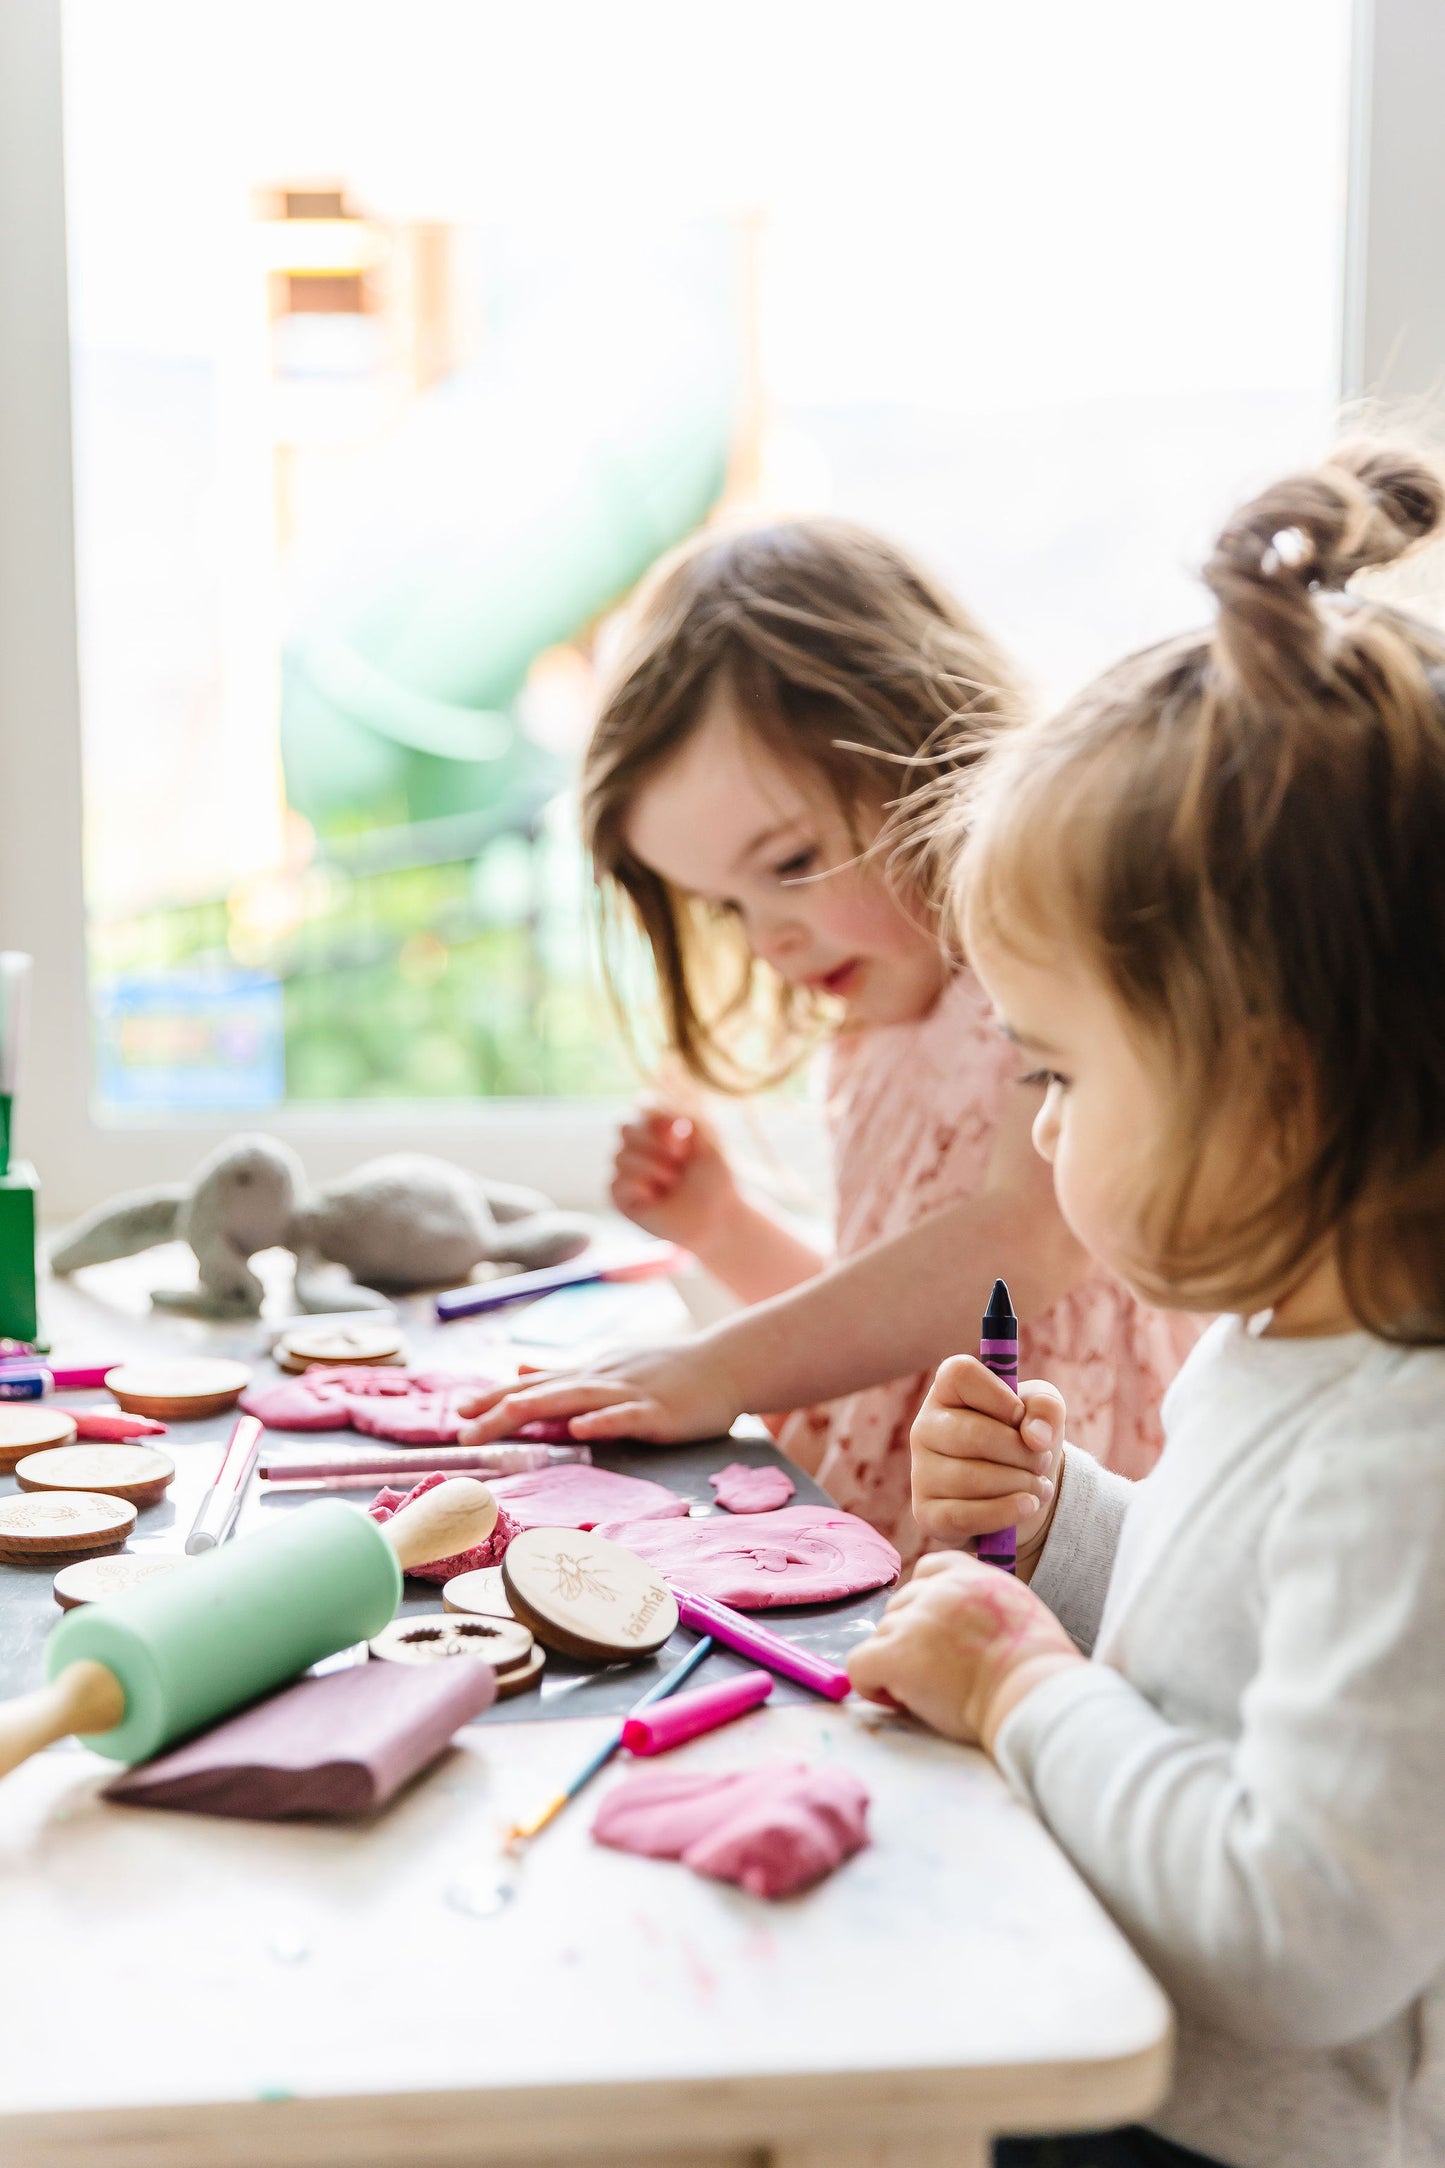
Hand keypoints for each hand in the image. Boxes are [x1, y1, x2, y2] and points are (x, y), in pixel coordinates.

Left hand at [455, 1335, 743, 1446]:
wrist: (725, 1363)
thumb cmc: (667, 1369)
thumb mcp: (608, 1364)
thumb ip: (563, 1372)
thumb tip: (519, 1367)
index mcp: (588, 1373)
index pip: (533, 1385)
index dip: (496, 1396)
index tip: (459, 1411)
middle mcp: (600, 1378)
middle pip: (543, 1393)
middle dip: (500, 1411)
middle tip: (462, 1430)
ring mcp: (629, 1393)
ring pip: (573, 1400)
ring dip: (533, 1412)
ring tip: (496, 1425)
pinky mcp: (658, 1412)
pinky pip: (626, 1416)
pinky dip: (601, 1421)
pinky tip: (579, 1429)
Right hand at [610, 1104, 746, 1261]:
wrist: (720, 1216)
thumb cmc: (716, 1177)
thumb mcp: (706, 1134)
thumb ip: (679, 1109)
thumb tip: (643, 1099)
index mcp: (657, 1129)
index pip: (641, 1107)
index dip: (659, 1118)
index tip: (684, 1133)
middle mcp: (639, 1147)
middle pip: (624, 1126)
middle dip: (654, 1142)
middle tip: (681, 1159)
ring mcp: (628, 1172)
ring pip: (619, 1156)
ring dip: (653, 1167)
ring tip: (674, 1182)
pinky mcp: (621, 1198)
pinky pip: (615, 1182)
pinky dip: (640, 1186)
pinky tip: (657, 1197)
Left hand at [848, 1552, 1081, 1750]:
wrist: (1035, 1696)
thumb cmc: (1036, 1671)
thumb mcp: (1019, 1611)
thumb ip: (983, 1603)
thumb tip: (957, 1622)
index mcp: (972, 1575)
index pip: (927, 1570)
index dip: (925, 1603)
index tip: (937, 1635)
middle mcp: (939, 1590)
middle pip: (900, 1605)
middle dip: (911, 1637)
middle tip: (938, 1672)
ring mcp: (915, 1620)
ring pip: (882, 1635)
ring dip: (897, 1662)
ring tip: (929, 1690)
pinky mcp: (896, 1654)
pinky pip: (860, 1664)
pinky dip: (872, 1684)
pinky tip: (897, 1699)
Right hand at [911, 1356, 1065, 1574]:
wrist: (1020, 1495)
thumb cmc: (1024, 1441)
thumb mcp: (1043, 1414)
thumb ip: (1046, 1407)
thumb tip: (1035, 1437)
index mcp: (947, 1392)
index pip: (959, 1374)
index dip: (997, 1394)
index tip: (1020, 1415)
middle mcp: (925, 1427)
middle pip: (973, 1434)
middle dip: (1021, 1452)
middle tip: (1041, 1460)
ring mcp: (921, 1472)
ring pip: (972, 1478)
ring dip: (1020, 1484)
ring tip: (1038, 1486)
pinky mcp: (927, 1513)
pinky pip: (964, 1516)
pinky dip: (1005, 1512)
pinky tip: (1028, 1506)